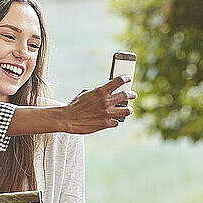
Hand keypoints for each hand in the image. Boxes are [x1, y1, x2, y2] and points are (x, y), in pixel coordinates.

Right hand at [7, 76, 136, 135]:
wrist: (68, 119)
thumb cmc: (75, 104)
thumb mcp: (86, 93)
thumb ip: (97, 91)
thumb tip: (105, 91)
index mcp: (101, 91)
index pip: (118, 81)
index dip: (125, 78)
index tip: (128, 78)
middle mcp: (106, 101)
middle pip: (125, 95)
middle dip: (132, 94)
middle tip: (134, 94)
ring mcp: (107, 113)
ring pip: (126, 111)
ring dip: (128, 110)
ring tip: (129, 110)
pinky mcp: (105, 124)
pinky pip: (116, 122)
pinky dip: (115, 121)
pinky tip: (114, 120)